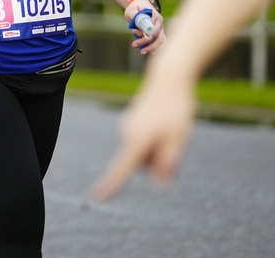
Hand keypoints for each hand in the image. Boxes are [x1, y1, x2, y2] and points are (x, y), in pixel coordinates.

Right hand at [91, 73, 195, 200]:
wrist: (169, 76)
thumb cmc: (175, 107)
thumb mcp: (178, 138)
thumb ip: (167, 162)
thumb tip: (159, 183)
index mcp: (137, 140)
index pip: (123, 168)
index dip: (110, 185)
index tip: (96, 198)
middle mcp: (128, 135)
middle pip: (143, 163)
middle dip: (158, 160)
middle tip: (176, 139)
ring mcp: (129, 127)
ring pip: (144, 152)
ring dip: (158, 148)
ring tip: (171, 126)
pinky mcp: (133, 123)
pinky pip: (144, 141)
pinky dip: (155, 138)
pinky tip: (166, 121)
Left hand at [125, 5, 166, 54]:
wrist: (140, 6)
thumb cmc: (135, 8)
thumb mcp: (132, 10)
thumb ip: (134, 15)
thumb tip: (138, 24)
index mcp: (155, 16)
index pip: (152, 27)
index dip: (143, 33)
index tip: (133, 32)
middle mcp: (160, 23)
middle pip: (157, 36)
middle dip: (146, 42)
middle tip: (134, 45)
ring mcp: (161, 29)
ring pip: (161, 41)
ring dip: (152, 48)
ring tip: (142, 52)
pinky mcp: (159, 34)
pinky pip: (162, 43)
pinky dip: (157, 48)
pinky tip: (151, 52)